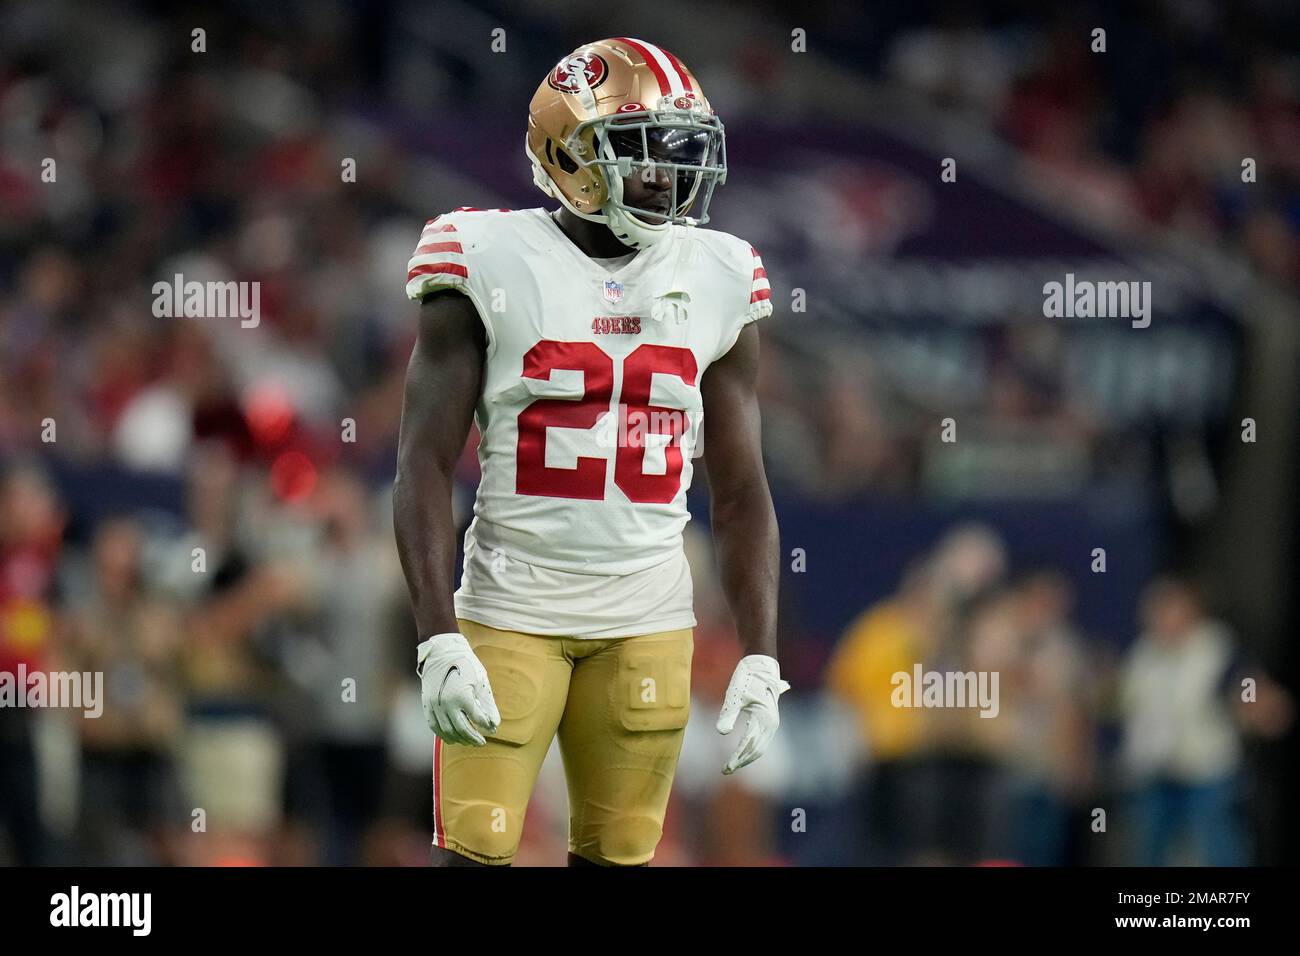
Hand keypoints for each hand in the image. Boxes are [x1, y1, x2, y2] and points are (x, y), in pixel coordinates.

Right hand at [417, 632, 500, 745]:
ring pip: (447, 731)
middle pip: (462, 729)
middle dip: (473, 738)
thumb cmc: (465, 665)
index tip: (492, 729)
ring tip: (469, 741)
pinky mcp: (427, 705)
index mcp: (463, 696)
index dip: (486, 726)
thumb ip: (487, 704)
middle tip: (482, 742)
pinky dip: (444, 735)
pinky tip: (453, 738)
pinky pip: (434, 726)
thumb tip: (494, 724)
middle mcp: (447, 703)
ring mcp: (435, 705)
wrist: (441, 653)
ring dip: (459, 739)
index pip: (477, 719)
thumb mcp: (480, 681)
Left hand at [716, 655, 789, 773]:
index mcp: (763, 719)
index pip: (748, 745)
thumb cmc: (747, 679)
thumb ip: (728, 714)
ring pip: (760, 747)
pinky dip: (752, 749)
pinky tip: (741, 753)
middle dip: (741, 761)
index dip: (736, 758)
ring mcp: (772, 723)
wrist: (761, 665)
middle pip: (756, 750)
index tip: (725, 768)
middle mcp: (771, 724)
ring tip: (732, 765)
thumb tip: (721, 733)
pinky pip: (762, 740)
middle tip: (725, 770)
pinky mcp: (770, 720)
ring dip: (747, 757)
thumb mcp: (735, 695)